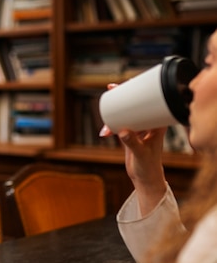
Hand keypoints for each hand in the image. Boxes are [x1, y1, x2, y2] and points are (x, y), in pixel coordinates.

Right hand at [99, 84, 166, 214]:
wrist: (145, 178)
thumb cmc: (149, 166)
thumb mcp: (141, 153)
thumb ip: (132, 142)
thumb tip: (122, 131)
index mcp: (157, 124)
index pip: (150, 102)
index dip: (138, 90)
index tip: (126, 84)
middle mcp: (149, 124)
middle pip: (136, 105)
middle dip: (123, 96)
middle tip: (111, 88)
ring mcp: (139, 130)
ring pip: (126, 115)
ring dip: (115, 113)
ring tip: (105, 118)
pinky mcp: (130, 136)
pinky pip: (120, 124)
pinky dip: (111, 125)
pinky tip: (105, 131)